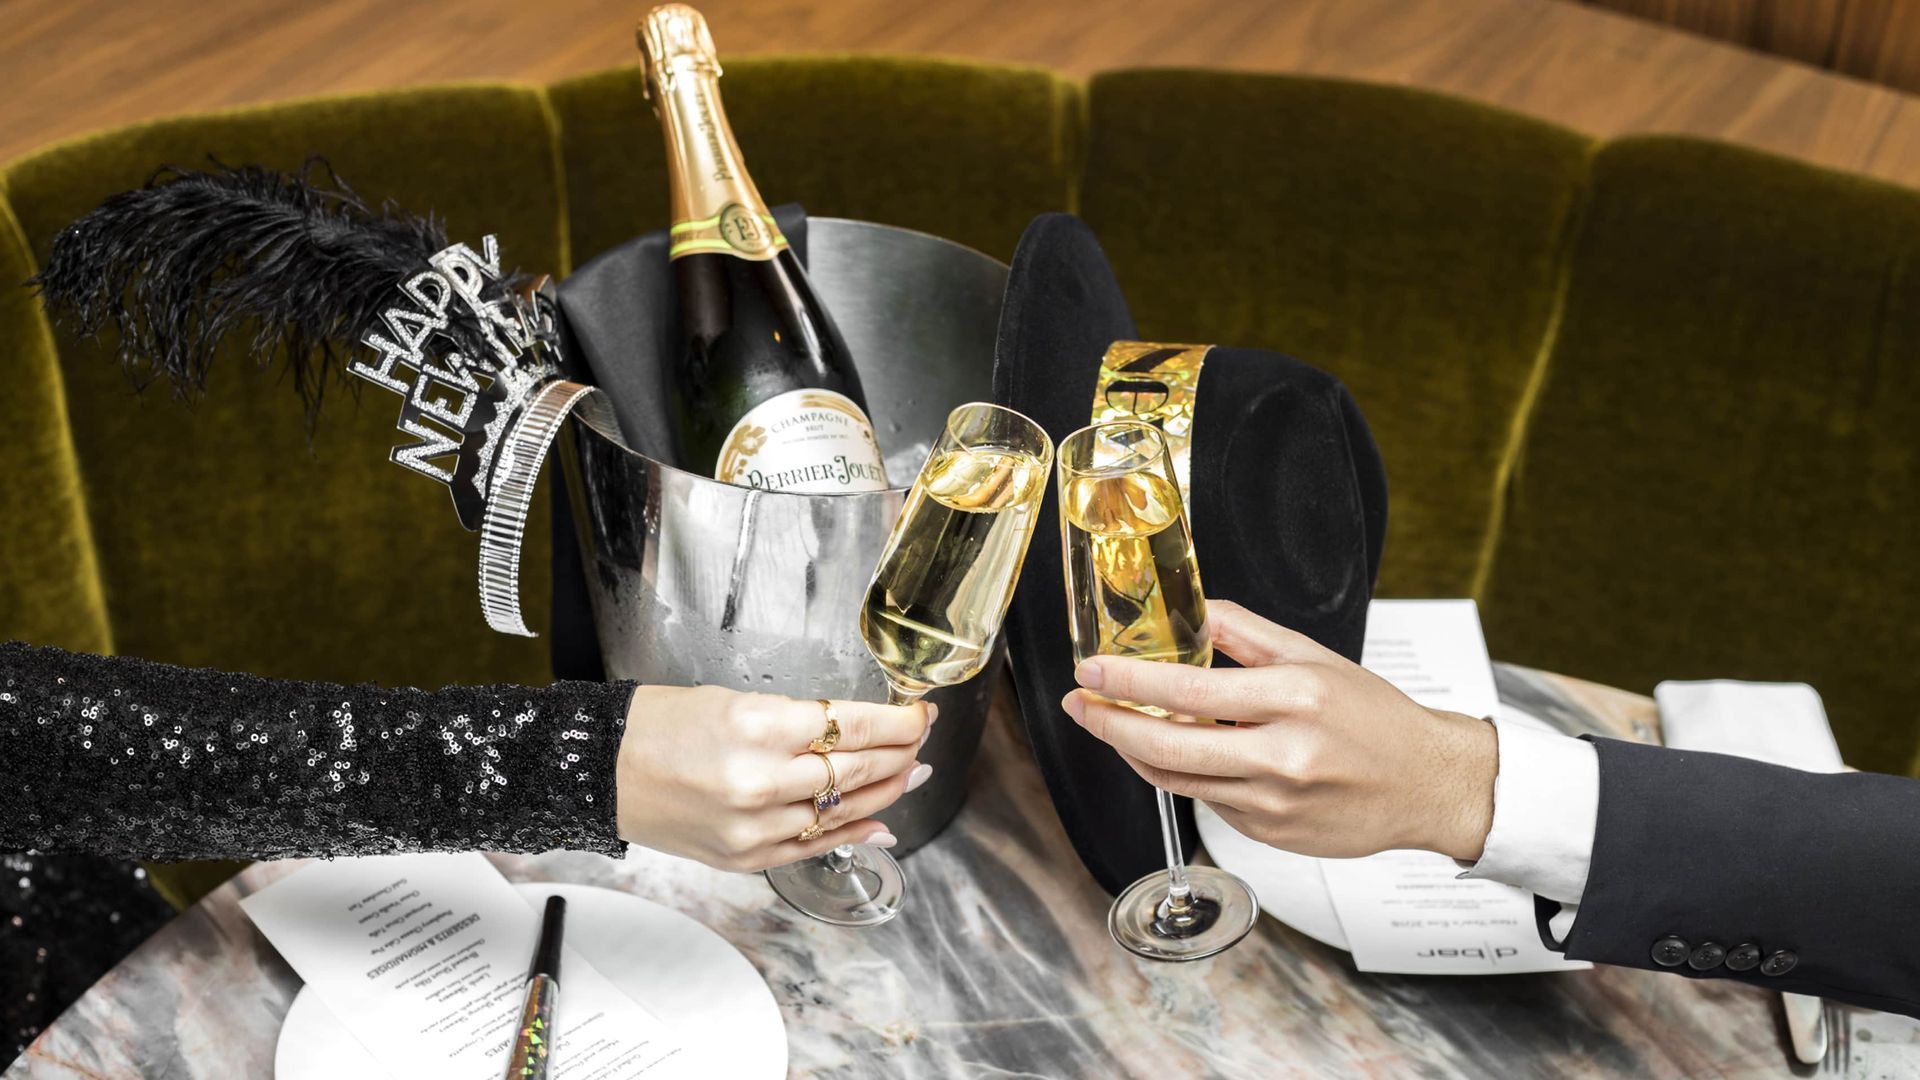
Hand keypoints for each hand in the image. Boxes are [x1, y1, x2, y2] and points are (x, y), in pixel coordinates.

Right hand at [615, 686, 932, 871]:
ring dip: (887, 791)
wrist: (601, 770)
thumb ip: (798, 721)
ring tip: (913, 773)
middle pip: (858, 767)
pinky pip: (814, 846)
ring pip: (844, 809)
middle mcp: (761, 780)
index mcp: (758, 727)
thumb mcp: (734, 699)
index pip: (854, 726)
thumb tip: (859, 732)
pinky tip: (881, 822)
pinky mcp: (744, 857)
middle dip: (902, 751)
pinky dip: (853, 834)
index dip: (899, 721)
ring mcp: (754, 825)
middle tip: (922, 739)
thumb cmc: (660, 725)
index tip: (919, 712)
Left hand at [1061, 600, 1496, 860]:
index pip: (1191, 692)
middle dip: (1109, 724)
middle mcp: (1284, 756)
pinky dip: (1182, 775)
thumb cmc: (1375, 718)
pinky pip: (1206, 802)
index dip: (1129, 682)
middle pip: (1168, 746)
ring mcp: (1274, 804)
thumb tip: (1188, 612)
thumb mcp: (1314, 657)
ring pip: (1178, 780)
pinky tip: (1177, 752)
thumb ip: (1245, 634)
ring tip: (1112, 724)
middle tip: (1080, 705)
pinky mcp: (1269, 834)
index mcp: (1296, 700)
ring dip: (1135, 751)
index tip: (1091, 671)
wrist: (1428, 785)